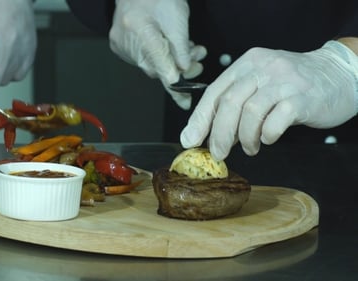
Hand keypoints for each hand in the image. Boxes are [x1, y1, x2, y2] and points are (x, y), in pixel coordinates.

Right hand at [110, 0, 205, 108]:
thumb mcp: (177, 17)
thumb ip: (180, 47)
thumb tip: (183, 71)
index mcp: (141, 30)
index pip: (160, 65)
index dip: (175, 84)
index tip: (184, 100)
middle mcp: (126, 41)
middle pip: (155, 68)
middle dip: (179, 68)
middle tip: (198, 62)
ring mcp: (120, 44)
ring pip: (150, 64)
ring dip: (170, 61)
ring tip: (189, 49)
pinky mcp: (119, 45)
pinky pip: (142, 58)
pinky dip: (158, 56)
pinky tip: (168, 46)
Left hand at [180, 40, 357, 159]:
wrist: (338, 74)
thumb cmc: (292, 84)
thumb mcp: (259, 84)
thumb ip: (234, 103)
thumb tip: (204, 133)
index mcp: (246, 63)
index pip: (214, 92)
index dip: (199, 119)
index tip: (190, 140)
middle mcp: (263, 67)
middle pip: (229, 103)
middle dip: (218, 134)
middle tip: (217, 153)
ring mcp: (284, 81)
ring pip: (250, 112)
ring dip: (245, 137)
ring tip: (250, 148)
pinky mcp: (303, 97)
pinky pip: (276, 120)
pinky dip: (267, 134)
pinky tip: (268, 139)